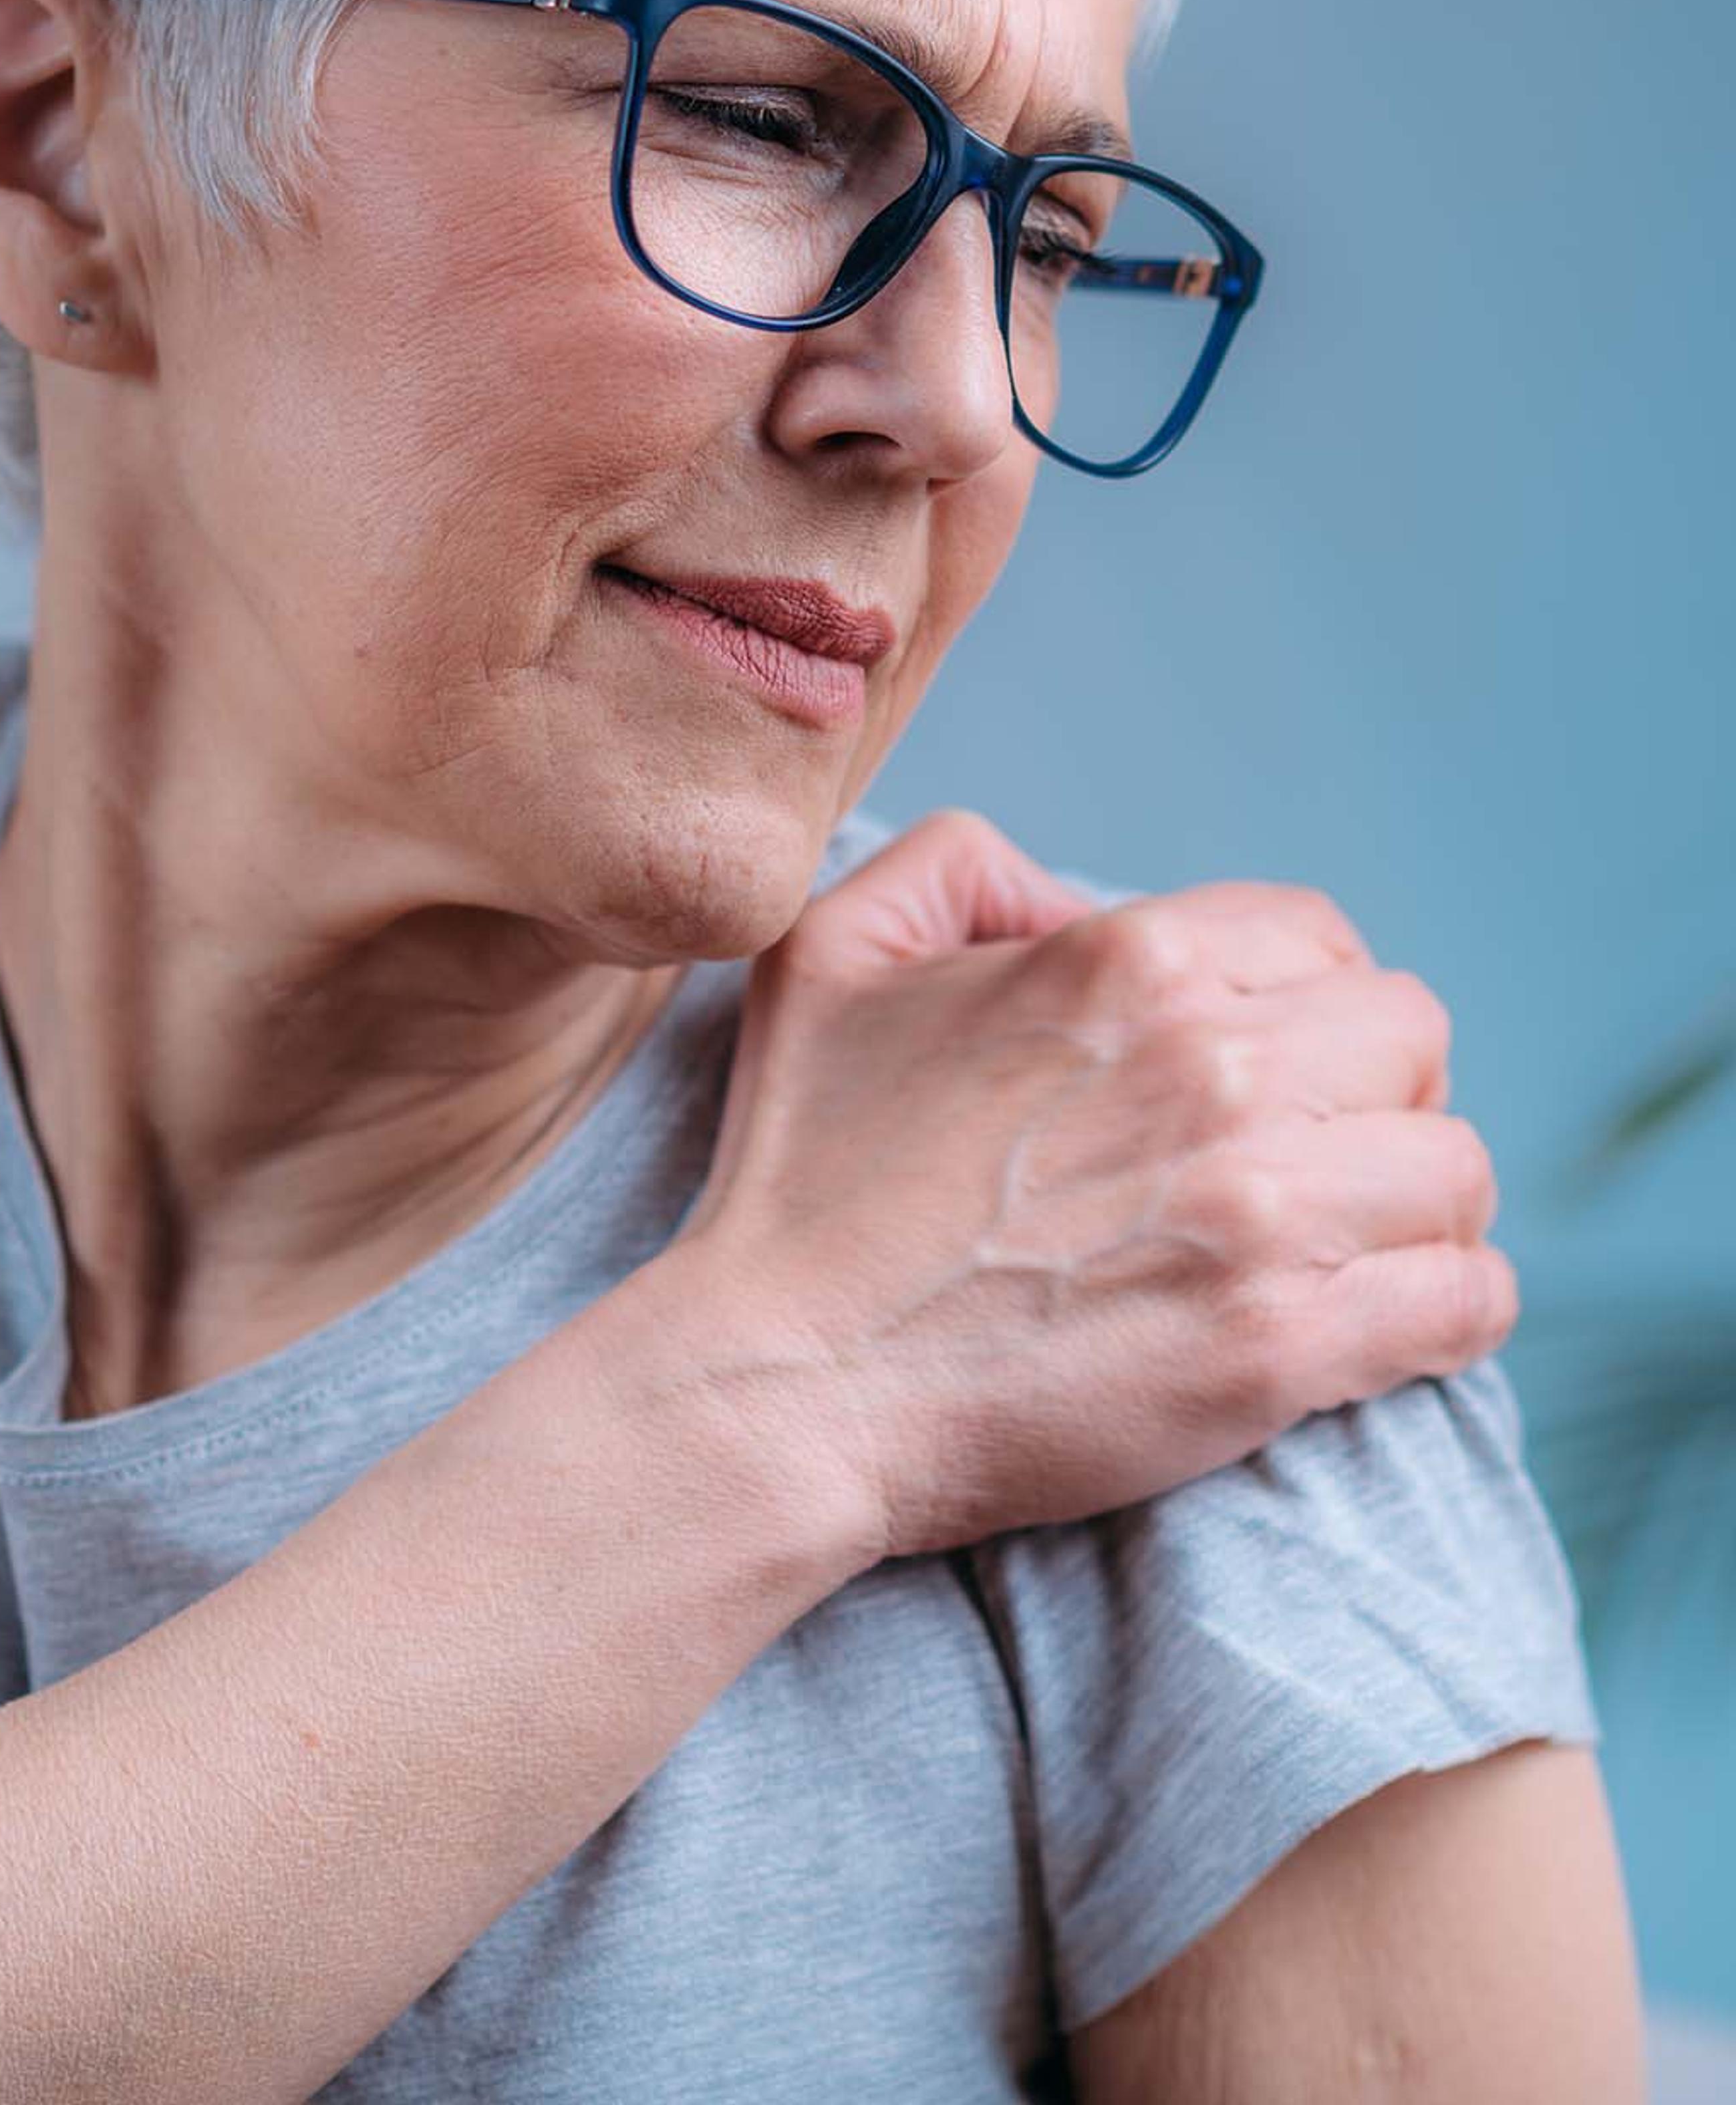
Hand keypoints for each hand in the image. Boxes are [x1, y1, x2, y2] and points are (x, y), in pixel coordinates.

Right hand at [657, 809, 1510, 1566]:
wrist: (783, 1380)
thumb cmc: (801, 1177)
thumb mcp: (826, 956)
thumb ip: (950, 869)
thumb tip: (1059, 897)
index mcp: (1126, 960)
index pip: (1324, 939)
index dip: (1303, 998)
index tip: (1266, 1064)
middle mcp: (1215, 1065)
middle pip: (1411, 1039)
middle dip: (1367, 1090)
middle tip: (1303, 1154)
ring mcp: (1258, 1211)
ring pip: (1454, 1172)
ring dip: (1410, 1208)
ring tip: (1343, 1245)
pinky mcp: (1280, 1349)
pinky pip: (1466, 1303)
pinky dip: (1442, 1312)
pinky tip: (1372, 1323)